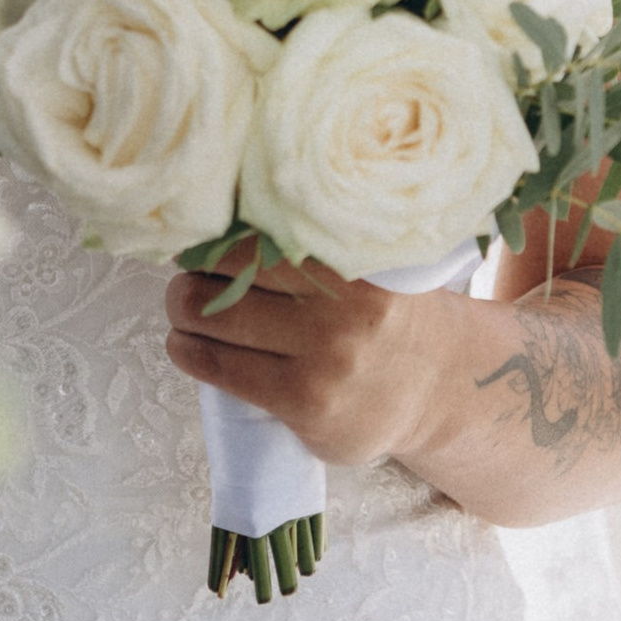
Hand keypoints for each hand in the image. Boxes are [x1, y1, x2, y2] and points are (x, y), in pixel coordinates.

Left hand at [162, 248, 444, 467]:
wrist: (438, 388)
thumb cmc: (388, 314)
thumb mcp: (371, 264)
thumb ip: (315, 243)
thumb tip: (222, 216)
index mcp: (355, 263)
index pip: (257, 237)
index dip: (213, 237)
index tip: (196, 237)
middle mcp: (344, 310)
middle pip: (227, 278)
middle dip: (190, 275)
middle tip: (185, 276)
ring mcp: (325, 361)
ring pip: (215, 323)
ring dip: (182, 313)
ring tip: (182, 309)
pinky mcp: (305, 404)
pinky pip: (222, 371)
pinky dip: (189, 353)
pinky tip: (184, 345)